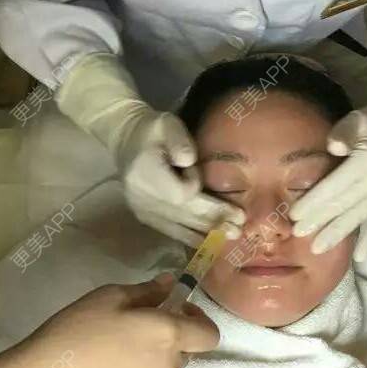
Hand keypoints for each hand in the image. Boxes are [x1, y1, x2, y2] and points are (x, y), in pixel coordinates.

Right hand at [13, 275, 218, 367]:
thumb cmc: (76, 333)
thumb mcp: (110, 297)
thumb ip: (148, 291)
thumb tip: (170, 285)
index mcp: (168, 336)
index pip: (210, 334)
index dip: (199, 320)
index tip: (175, 310)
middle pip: (186, 351)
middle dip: (172, 337)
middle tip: (139, 326)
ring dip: (153, 359)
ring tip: (116, 351)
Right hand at [118, 110, 244, 246]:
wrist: (126, 140)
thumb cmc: (152, 130)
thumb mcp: (166, 124)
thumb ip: (179, 141)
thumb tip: (187, 161)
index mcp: (145, 174)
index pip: (179, 193)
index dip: (194, 186)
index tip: (196, 170)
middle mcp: (142, 198)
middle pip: (184, 214)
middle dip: (213, 220)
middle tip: (240, 226)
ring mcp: (142, 211)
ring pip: (179, 227)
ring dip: (207, 233)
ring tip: (232, 236)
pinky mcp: (146, 218)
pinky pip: (171, 231)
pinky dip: (192, 237)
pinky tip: (210, 243)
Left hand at [289, 102, 366, 261]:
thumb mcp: (356, 120)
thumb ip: (343, 134)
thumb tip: (333, 148)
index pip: (336, 185)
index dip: (315, 201)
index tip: (295, 215)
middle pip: (344, 204)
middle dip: (320, 221)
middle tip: (298, 235)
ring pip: (359, 217)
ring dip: (338, 234)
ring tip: (318, 249)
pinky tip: (360, 258)